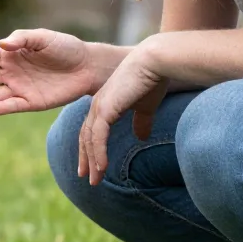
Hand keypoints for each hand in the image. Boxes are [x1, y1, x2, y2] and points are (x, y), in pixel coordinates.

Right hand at [0, 29, 117, 115]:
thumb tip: (2, 44)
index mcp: (9, 54)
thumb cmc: (64, 48)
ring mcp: (19, 88)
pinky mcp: (31, 102)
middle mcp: (10, 72)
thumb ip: (22, 39)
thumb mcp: (44, 38)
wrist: (87, 66)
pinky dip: (3, 107)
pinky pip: (14, 105)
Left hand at [78, 44, 169, 185]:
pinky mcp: (106, 108)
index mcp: (105, 104)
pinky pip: (98, 136)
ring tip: (95, 180)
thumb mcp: (146, 107)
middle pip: (86, 137)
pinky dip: (99, 153)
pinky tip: (102, 167)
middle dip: (86, 159)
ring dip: (92, 161)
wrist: (156, 62)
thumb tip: (142, 136)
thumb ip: (141, 121)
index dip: (91, 149)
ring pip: (90, 139)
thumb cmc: (153, 80)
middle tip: (87, 179)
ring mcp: (100, 106)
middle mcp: (98, 105)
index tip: (92, 167)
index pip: (92, 131)